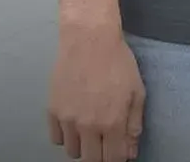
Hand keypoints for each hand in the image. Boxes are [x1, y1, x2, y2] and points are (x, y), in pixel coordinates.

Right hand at [47, 26, 144, 161]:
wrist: (89, 40)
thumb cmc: (118, 63)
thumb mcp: (137, 92)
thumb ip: (134, 124)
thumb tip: (130, 150)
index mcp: (112, 122)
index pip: (112, 159)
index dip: (117, 158)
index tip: (119, 152)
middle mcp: (87, 126)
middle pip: (91, 160)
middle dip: (100, 155)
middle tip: (106, 142)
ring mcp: (67, 119)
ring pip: (72, 151)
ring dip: (83, 146)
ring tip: (91, 130)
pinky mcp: (52, 111)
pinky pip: (57, 138)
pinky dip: (67, 136)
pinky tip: (76, 123)